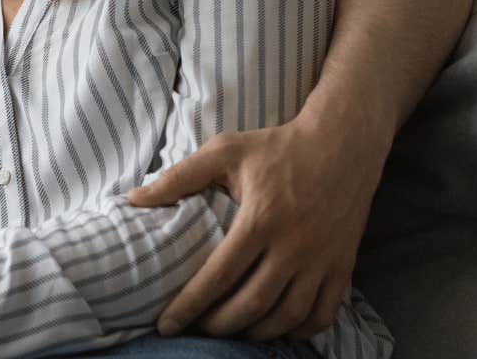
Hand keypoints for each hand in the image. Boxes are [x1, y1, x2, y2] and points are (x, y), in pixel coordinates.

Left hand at [127, 110, 385, 340]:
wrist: (342, 144)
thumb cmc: (277, 147)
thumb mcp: (225, 150)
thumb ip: (178, 177)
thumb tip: (133, 199)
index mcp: (261, 219)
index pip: (219, 276)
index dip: (189, 305)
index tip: (165, 324)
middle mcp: (294, 246)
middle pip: (252, 305)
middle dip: (218, 325)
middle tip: (197, 328)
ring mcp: (322, 260)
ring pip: (287, 317)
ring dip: (255, 333)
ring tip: (231, 329)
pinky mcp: (342, 266)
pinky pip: (321, 315)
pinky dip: (297, 331)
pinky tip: (275, 327)